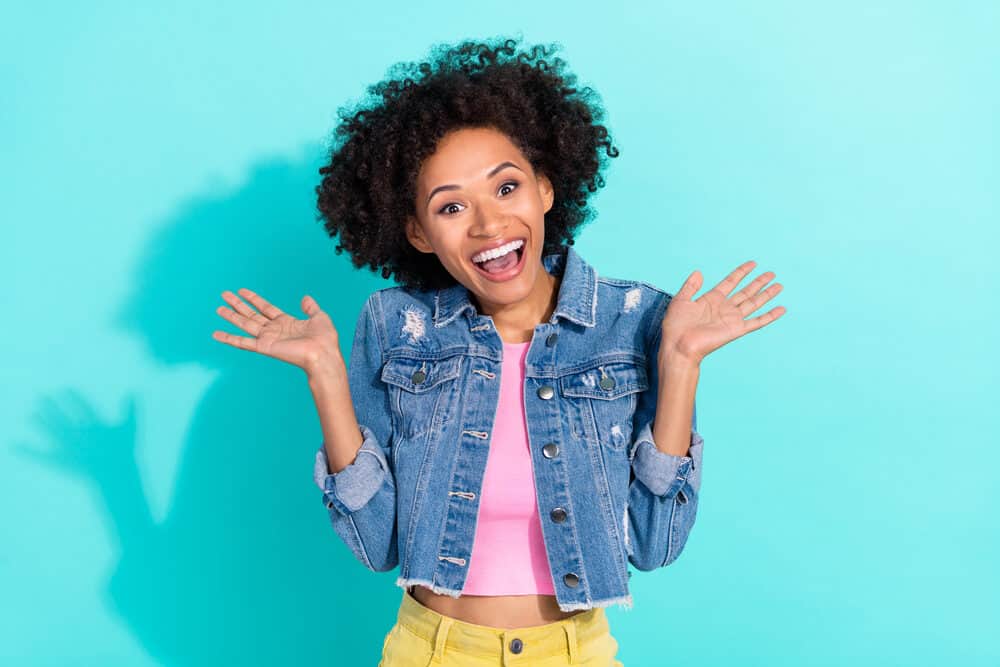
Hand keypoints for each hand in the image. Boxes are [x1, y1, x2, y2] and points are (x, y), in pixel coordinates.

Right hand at [212, 288, 341, 373]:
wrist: (323, 354)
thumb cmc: (325, 339)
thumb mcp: (319, 317)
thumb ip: (310, 307)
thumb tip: (305, 297)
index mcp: (286, 322)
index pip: (266, 308)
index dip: (253, 299)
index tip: (242, 291)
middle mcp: (275, 330)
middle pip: (252, 314)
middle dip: (238, 304)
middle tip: (224, 295)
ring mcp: (268, 339)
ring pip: (245, 324)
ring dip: (231, 316)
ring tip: (218, 308)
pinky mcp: (264, 347)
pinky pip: (243, 342)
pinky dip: (229, 338)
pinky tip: (216, 334)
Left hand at [659, 260, 785, 365]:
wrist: (679, 345)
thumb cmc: (676, 326)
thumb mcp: (680, 300)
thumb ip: (690, 286)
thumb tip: (698, 272)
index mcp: (711, 299)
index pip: (731, 282)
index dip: (741, 272)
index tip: (752, 264)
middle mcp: (724, 308)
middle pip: (746, 292)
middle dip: (758, 282)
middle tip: (771, 273)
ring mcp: (732, 319)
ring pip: (754, 303)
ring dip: (767, 294)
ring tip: (779, 285)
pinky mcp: (736, 330)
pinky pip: (757, 322)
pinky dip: (770, 316)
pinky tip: (781, 309)